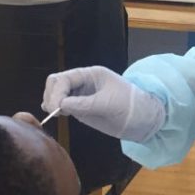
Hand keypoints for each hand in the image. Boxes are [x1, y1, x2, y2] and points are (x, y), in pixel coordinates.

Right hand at [42, 66, 164, 141]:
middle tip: (55, 111)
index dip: (57, 92)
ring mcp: (80, 95)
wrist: (142, 120)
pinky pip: (62, 104)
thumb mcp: (108, 103)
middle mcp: (83, 82)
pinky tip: (56, 114)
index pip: (64, 78)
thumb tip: (61, 105)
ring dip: (51, 102)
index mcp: (91, 74)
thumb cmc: (130, 106)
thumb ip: (84, 104)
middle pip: (56, 83)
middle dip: (51, 95)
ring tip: (56, 114)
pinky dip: (55, 108)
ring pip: (56, 94)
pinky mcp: (80, 108)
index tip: (57, 107)